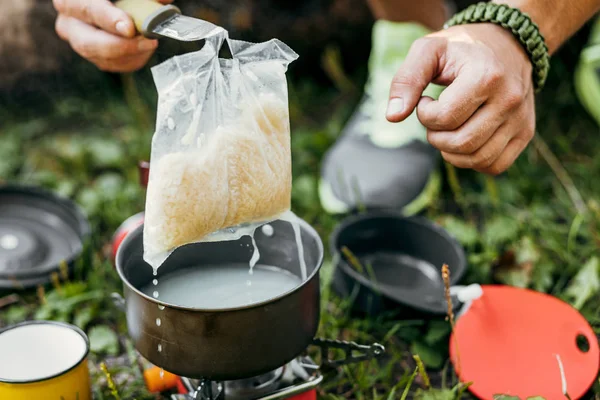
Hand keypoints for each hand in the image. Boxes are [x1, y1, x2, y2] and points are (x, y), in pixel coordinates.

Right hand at [53, 0, 172, 71]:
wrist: (111, 6)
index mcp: (71, 0)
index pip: (88, 10)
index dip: (109, 20)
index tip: (130, 28)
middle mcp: (69, 23)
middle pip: (89, 44)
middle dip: (122, 46)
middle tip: (149, 42)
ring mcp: (80, 43)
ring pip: (103, 59)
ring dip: (133, 54)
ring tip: (151, 41)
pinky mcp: (95, 57)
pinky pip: (114, 66)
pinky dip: (134, 59)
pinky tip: (146, 48)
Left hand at [386, 24, 534, 174]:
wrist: (504, 42)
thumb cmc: (459, 49)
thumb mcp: (428, 51)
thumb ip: (406, 80)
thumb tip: (392, 117)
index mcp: (486, 76)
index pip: (444, 118)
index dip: (424, 114)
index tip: (426, 100)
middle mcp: (509, 99)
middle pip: (461, 143)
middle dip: (436, 137)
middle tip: (435, 118)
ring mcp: (521, 118)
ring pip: (478, 160)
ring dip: (451, 152)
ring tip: (449, 128)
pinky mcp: (526, 132)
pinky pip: (495, 165)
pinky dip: (473, 161)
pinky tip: (465, 138)